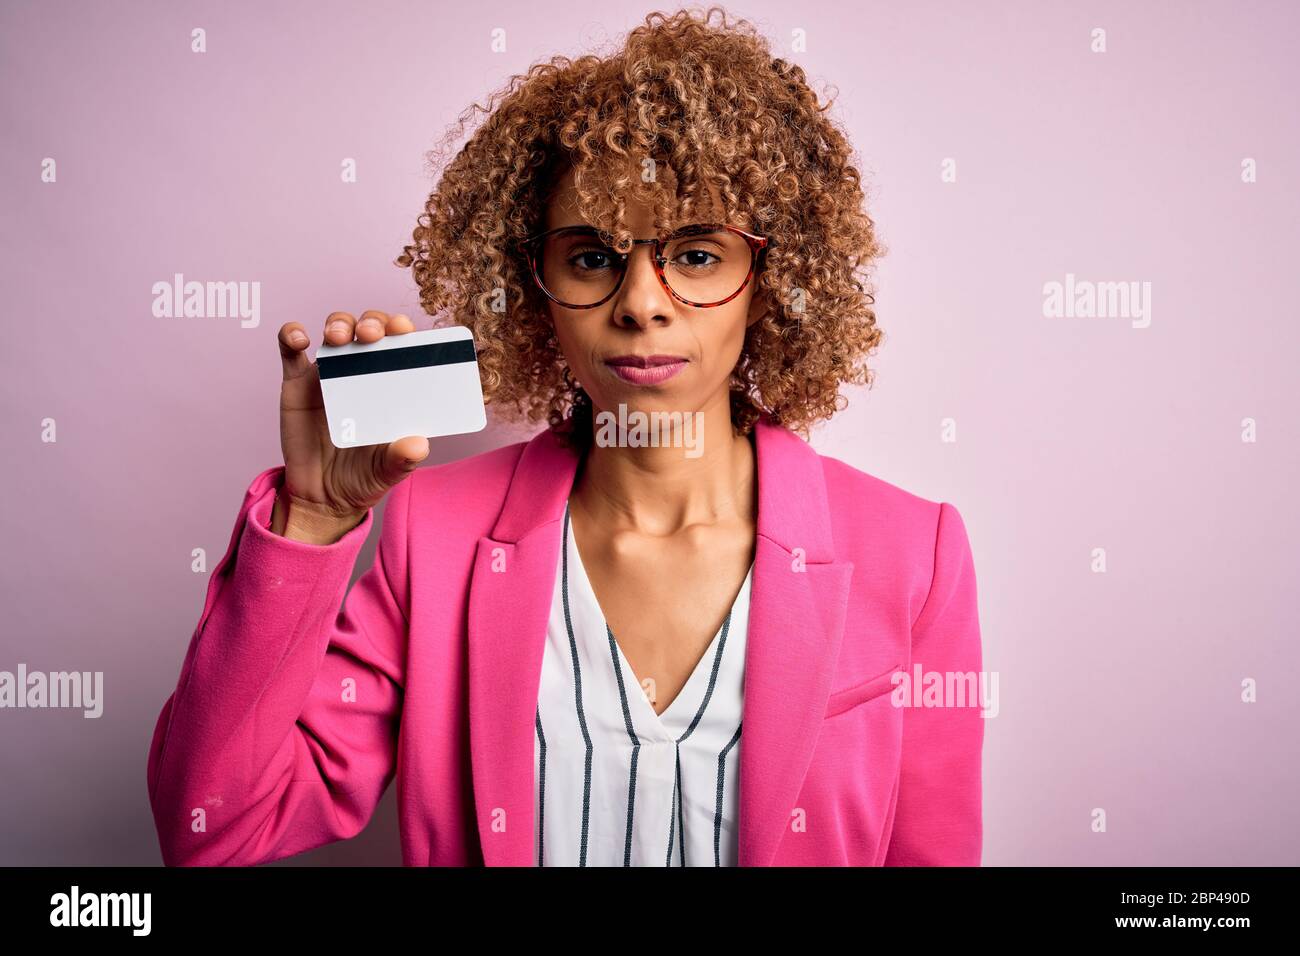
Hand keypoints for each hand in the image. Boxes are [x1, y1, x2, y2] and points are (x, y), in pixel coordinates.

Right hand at [272, 310, 429, 541]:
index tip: (403, 330)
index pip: (402, 346)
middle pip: (369, 328)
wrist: (323, 497)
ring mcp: (330, 373)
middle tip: (371, 334)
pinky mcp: (297, 382)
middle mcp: (363, 371)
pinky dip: (292, 334)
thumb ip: (403, 459)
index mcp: (392, 384)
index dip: (402, 330)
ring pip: (335, 330)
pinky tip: (299, 340)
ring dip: (338, 324)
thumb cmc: (363, 477)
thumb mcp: (387, 470)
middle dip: (372, 322)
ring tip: (337, 338)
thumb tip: (419, 445)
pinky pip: (290, 349)